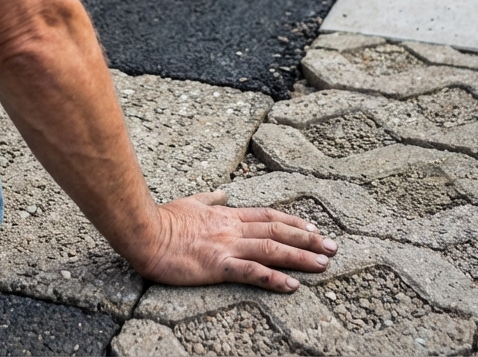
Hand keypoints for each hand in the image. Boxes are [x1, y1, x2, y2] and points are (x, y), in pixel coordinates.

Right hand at [134, 191, 336, 292]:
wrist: (145, 232)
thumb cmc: (163, 219)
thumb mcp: (190, 201)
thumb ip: (209, 198)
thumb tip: (223, 191)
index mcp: (226, 214)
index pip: (267, 216)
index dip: (293, 221)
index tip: (313, 227)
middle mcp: (233, 228)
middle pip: (278, 231)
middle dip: (308, 238)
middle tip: (332, 246)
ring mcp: (227, 246)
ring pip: (272, 249)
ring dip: (300, 257)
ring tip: (324, 264)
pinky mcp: (218, 266)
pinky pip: (252, 273)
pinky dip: (274, 278)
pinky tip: (292, 286)